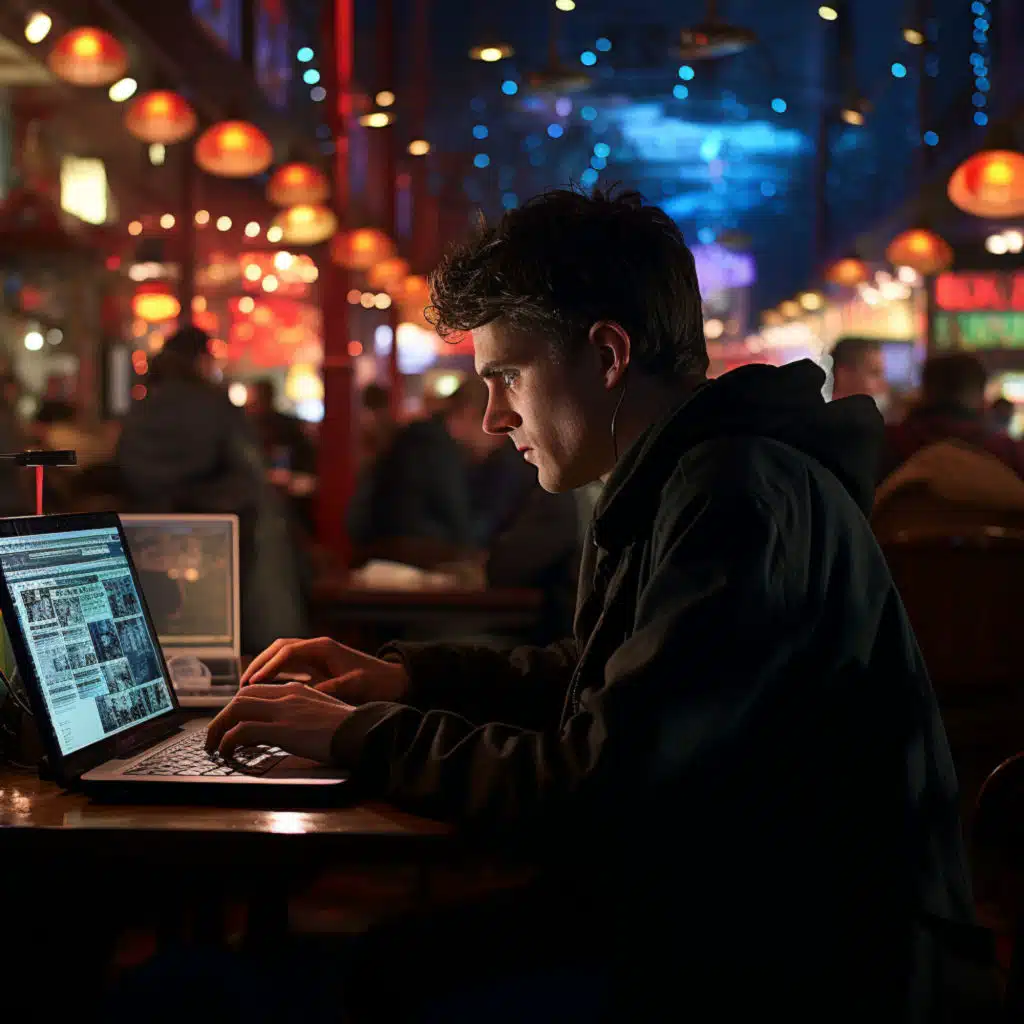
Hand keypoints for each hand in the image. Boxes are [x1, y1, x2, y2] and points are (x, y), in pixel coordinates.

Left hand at [205, 681, 351, 761]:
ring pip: (235, 710)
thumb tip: (284, 730)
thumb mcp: (322, 713)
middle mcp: (286, 695)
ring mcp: (283, 710)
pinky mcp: (282, 729)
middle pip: (240, 697)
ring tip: (213, 746)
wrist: (362, 731)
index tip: (230, 723)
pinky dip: (228, 742)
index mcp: (296, 689)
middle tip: (215, 735)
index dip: (237, 706)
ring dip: (218, 729)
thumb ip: (301, 714)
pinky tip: (227, 753)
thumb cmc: (348, 728)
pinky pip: (242, 732)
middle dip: (222, 717)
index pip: (256, 690)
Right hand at [241, 636, 408, 704]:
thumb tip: (302, 696)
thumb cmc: (377, 682)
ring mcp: (317, 656)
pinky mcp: (319, 666)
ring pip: (282, 656)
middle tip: (242, 683)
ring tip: (247, 686)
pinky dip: (275, 674)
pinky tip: (266, 689)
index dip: (268, 666)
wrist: (395, 681)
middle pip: (279, 649)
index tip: (252, 683)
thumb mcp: (353, 687)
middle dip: (259, 663)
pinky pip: (290, 666)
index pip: (288, 652)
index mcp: (324, 648)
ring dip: (265, 668)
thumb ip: (328, 690)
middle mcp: (318, 647)